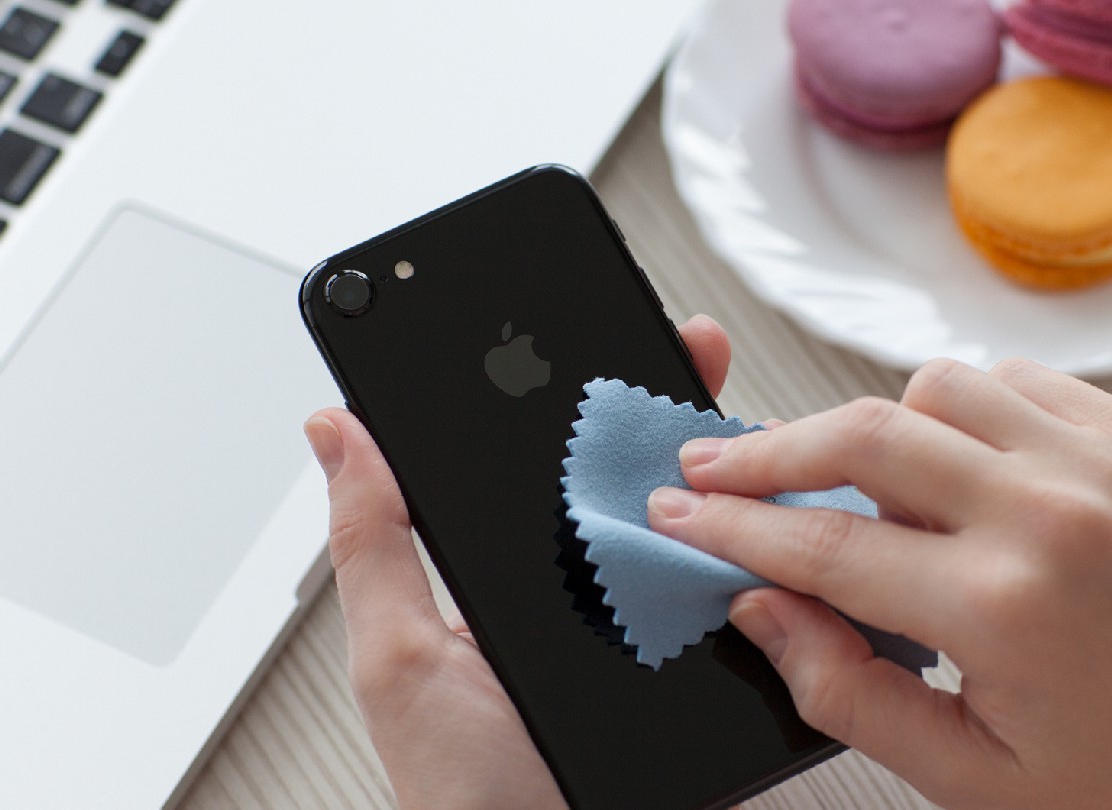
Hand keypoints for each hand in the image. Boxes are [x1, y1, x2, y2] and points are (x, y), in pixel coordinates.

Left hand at [305, 315, 732, 809]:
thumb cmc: (465, 798)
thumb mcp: (401, 660)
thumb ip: (373, 546)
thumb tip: (332, 433)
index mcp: (505, 578)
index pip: (540, 463)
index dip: (568, 391)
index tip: (591, 325)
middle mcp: (584, 595)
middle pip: (632, 479)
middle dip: (666, 404)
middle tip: (691, 348)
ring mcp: (649, 630)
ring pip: (697, 528)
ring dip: (728, 470)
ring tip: (742, 421)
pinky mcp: (703, 669)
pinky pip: (741, 596)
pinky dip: (767, 552)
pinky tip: (778, 512)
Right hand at [647, 358, 1111, 808]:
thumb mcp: (976, 778)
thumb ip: (851, 691)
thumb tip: (764, 609)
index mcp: (1004, 609)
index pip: (823, 543)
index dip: (730, 526)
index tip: (678, 512)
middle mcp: (1049, 512)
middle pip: (862, 433)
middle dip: (768, 448)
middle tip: (716, 466)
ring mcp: (1100, 458)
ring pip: (934, 383)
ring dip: (876, 425)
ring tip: (864, 485)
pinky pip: (1013, 378)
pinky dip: (961, 408)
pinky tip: (955, 461)